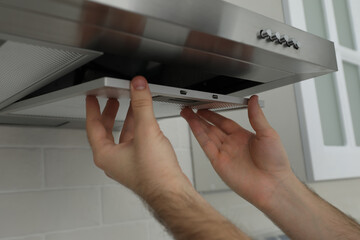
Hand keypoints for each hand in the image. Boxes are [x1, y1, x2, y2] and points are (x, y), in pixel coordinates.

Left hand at [86, 76, 189, 199]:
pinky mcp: (140, 163)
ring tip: (132, 105)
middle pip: (106, 131)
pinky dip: (138, 128)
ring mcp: (127, 163)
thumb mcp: (146, 132)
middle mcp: (114, 160)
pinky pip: (135, 141)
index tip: (92, 98)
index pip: (93, 126)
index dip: (92, 109)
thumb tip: (138, 87)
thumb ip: (141, 105)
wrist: (172, 193)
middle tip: (111, 100)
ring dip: (127, 119)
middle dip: (109, 113)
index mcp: (106, 154)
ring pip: (123, 136)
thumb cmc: (155, 176)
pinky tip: (147, 122)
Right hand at [181, 96, 293, 209]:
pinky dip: (198, 135)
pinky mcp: (219, 162)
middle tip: (190, 109)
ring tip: (187, 114)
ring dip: (196, 124)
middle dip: (200, 118)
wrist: (273, 186)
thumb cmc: (275, 163)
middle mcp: (232, 145)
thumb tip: (253, 100)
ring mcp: (225, 153)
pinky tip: (194, 126)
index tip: (204, 107)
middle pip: (212, 128)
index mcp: (243, 137)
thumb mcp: (268, 134)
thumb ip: (257, 116)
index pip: (224, 122)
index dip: (213, 114)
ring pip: (206, 135)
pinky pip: (206, 146)